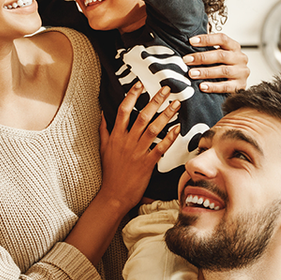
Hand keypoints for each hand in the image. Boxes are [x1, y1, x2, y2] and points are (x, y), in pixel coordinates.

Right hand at [98, 82, 181, 210]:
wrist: (113, 195)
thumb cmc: (110, 171)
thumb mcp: (102, 148)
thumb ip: (104, 129)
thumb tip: (103, 112)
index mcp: (116, 136)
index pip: (123, 110)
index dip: (132, 96)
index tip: (140, 84)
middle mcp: (127, 141)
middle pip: (142, 116)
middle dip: (155, 100)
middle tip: (166, 88)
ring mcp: (137, 152)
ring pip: (153, 129)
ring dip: (166, 115)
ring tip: (176, 104)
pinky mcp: (147, 163)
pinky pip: (160, 147)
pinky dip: (169, 137)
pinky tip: (178, 128)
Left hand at [184, 33, 250, 93]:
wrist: (239, 84)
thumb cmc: (225, 66)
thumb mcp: (219, 54)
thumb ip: (208, 49)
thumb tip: (189, 43)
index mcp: (234, 47)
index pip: (222, 39)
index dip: (206, 39)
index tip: (191, 41)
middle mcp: (240, 58)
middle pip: (221, 55)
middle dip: (202, 57)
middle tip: (187, 60)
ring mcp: (241, 72)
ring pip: (223, 71)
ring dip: (205, 72)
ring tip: (192, 73)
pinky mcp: (240, 86)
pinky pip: (226, 87)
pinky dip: (213, 87)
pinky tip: (202, 86)